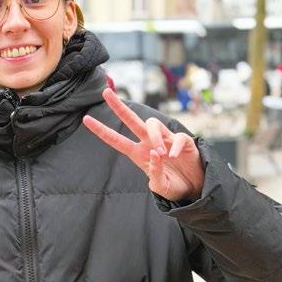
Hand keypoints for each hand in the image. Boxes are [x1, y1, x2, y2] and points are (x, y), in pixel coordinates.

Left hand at [83, 88, 203, 201]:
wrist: (195, 189)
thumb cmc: (174, 186)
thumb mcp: (160, 187)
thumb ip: (154, 173)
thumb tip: (154, 154)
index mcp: (138, 153)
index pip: (116, 140)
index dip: (101, 130)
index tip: (86, 119)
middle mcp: (149, 143)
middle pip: (131, 120)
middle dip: (118, 106)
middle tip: (105, 92)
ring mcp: (166, 140)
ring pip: (153, 124)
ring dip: (155, 136)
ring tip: (160, 152)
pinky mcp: (183, 142)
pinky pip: (177, 137)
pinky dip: (174, 145)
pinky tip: (172, 155)